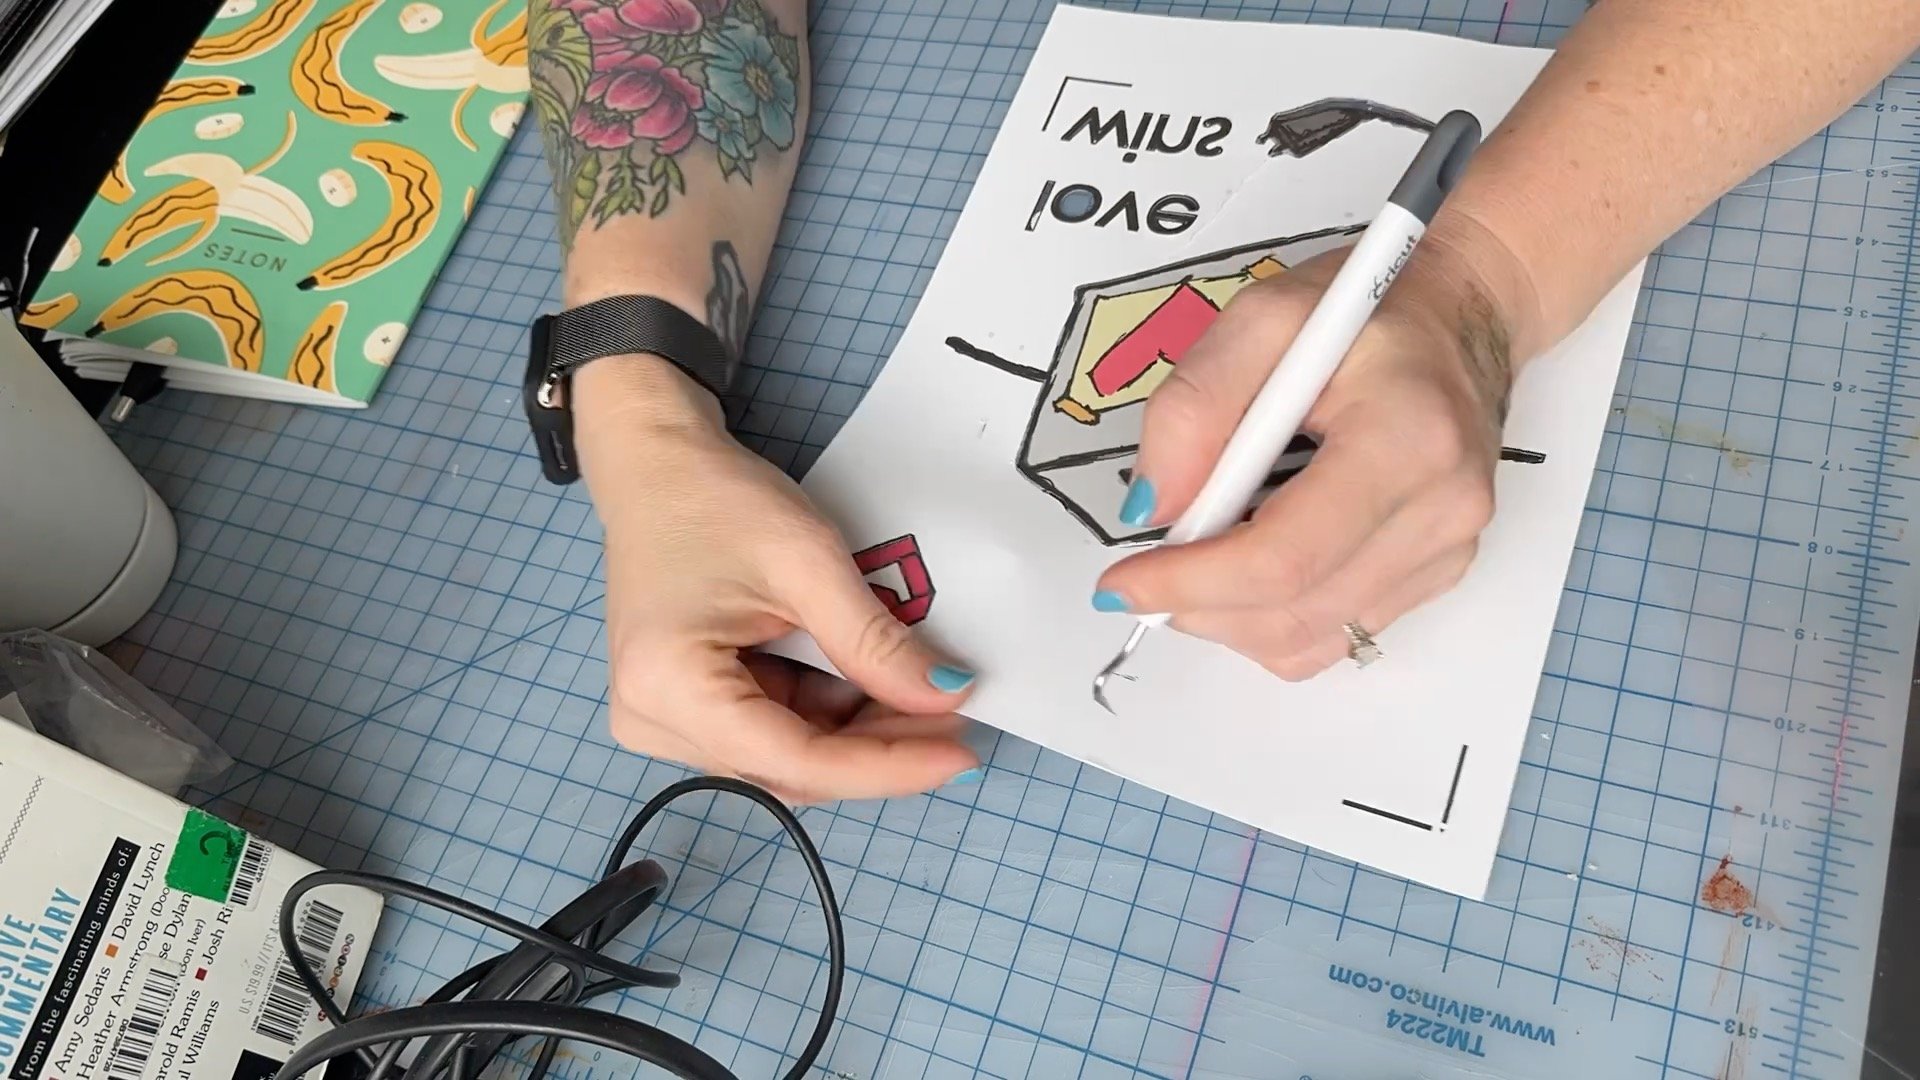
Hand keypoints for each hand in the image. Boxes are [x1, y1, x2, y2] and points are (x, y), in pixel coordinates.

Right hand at [573, 359, 982, 802]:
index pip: (796, 762)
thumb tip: (947, 695)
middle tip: (955, 713)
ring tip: (924, 694)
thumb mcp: (807, 563)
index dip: (887, 766)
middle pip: (792, 769)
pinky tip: (876, 683)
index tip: (961, 755)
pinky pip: (773, 731)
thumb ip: (874, 641)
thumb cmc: (716, 500)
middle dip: (880, 747)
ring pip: (789, 758)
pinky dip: (831, 713)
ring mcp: (665, 721)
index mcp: (669, 688)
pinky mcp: (686, 708)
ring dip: (861, 732)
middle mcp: (654, 722)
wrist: (658, 466)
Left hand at [1093, 242, 1519, 679]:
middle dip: (1197, 606)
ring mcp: (1448, 550)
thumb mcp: (1261, 318)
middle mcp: (1442, 509)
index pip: (1286, 557)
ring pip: (1310, 640)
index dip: (1190, 582)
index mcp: (1406, 438)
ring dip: (1228, 619)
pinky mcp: (1439, 574)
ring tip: (1198, 558)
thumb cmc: (1369, 310)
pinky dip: (1272, 618)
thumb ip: (1194, 407)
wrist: (1466, 315)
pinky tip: (1250, 562)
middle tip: (1144, 572)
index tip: (1121, 583)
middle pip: (1293, 613)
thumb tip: (1153, 509)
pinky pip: (1336, 634)